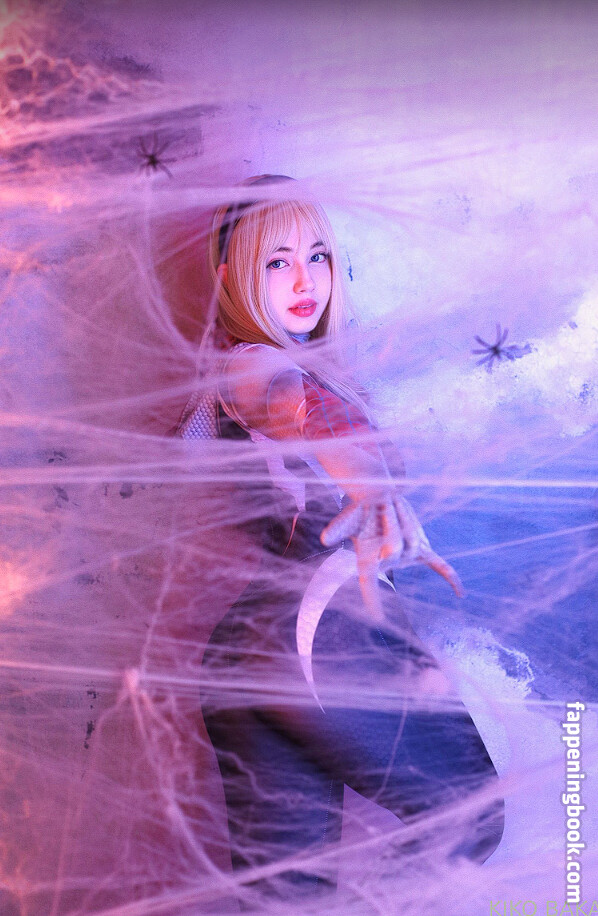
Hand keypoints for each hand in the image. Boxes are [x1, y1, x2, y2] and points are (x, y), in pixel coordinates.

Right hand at [320, 493, 463, 621]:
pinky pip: (440, 566)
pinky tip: (461, 594)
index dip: (373, 602)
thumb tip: (326, 539)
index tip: (378, 618)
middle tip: (381, 511)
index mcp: (367, 564)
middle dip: (389, 527)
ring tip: (391, 512)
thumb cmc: (358, 512)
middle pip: (395, 550)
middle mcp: (389, 564)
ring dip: (402, 521)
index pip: (369, 587)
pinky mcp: (423, 549)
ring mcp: (409, 557)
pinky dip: (451, 579)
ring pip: (413, 544)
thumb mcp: (347, 519)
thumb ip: (337, 530)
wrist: (377, 499)